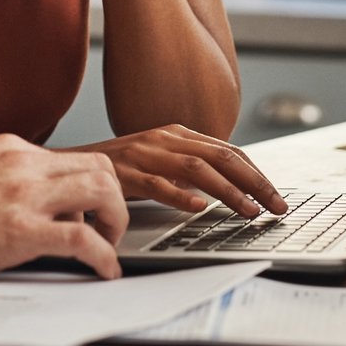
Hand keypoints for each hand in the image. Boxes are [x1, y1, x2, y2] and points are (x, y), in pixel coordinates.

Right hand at [0, 134, 129, 279]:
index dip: (90, 188)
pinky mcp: (20, 231)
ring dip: (116, 222)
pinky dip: (104, 257)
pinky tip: (104, 272)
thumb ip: (0, 183)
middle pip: (100, 167)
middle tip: (108, 229)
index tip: (90, 212)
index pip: (72, 158)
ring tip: (109, 247)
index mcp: (8, 149)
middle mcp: (21, 163)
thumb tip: (22, 206)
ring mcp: (22, 195)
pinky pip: (84, 240)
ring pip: (103, 191)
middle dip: (115, 200)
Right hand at [71, 125, 287, 218]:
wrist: (69, 164)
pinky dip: (181, 196)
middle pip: (221, 157)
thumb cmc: (118, 167)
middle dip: (255, 182)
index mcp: (176, 134)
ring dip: (229, 192)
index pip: (228, 151)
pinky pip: (158, 184)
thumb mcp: (158, 160)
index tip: (276, 195)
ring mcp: (145, 154)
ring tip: (249, 211)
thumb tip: (227, 185)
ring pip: (197, 170)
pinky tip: (199, 208)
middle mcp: (164, 139)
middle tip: (276, 206)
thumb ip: (187, 167)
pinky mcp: (125, 173)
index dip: (256, 173)